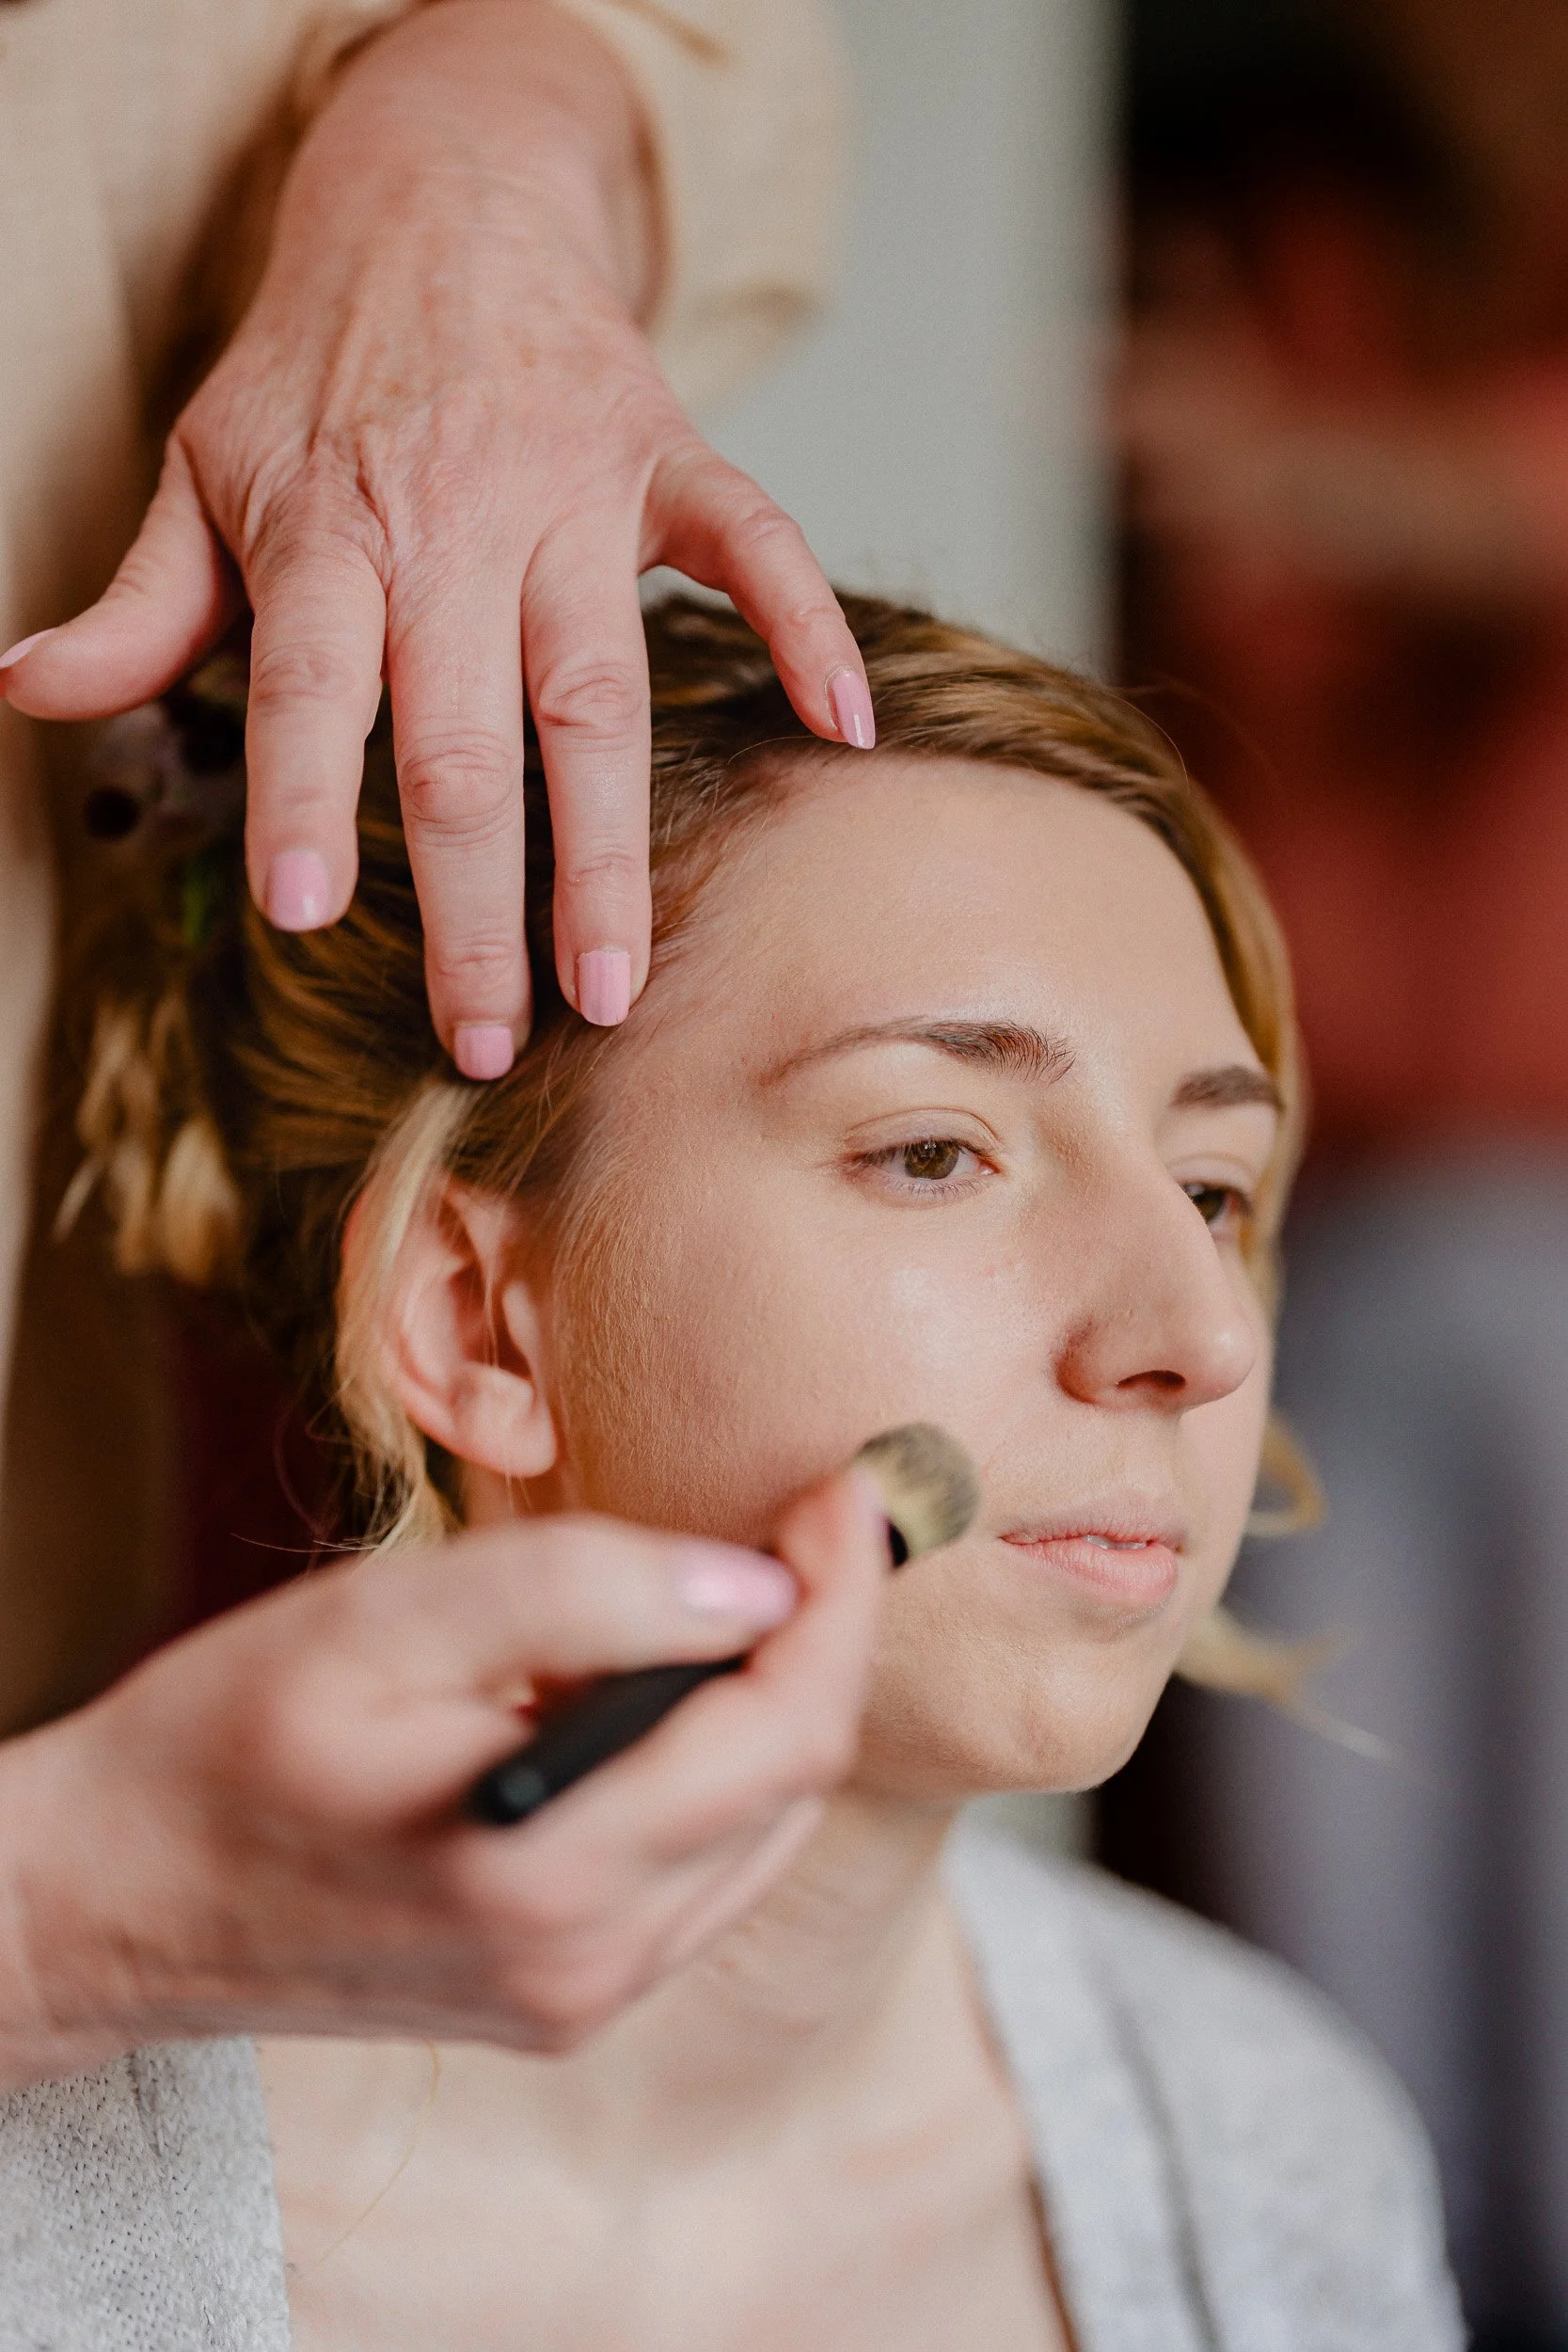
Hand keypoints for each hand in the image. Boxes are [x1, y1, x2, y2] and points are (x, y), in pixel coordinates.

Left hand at [0, 1, 873, 1072]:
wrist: (439, 193)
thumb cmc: (314, 367)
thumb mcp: (202, 468)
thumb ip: (139, 602)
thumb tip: (26, 691)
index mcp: (330, 531)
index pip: (311, 686)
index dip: (306, 797)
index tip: (309, 918)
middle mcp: (454, 521)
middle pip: (465, 739)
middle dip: (477, 903)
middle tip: (485, 1038)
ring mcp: (575, 492)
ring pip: (599, 695)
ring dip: (608, 850)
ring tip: (612, 983)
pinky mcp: (669, 461)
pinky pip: (755, 547)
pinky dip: (806, 629)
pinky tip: (841, 731)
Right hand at [0, 1470, 886, 2089]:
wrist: (116, 1895)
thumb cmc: (227, 1738)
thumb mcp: (386, 1622)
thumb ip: (580, 1592)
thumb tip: (753, 1584)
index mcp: (549, 1874)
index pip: (783, 1730)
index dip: (839, 1595)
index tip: (847, 1492)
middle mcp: (589, 1964)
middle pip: (792, 1781)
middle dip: (824, 1634)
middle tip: (812, 1518)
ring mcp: (582, 1998)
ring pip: (766, 1830)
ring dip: (778, 1700)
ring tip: (740, 1589)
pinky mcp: (566, 2001)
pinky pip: (705, 1875)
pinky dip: (723, 1771)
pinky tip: (672, 1692)